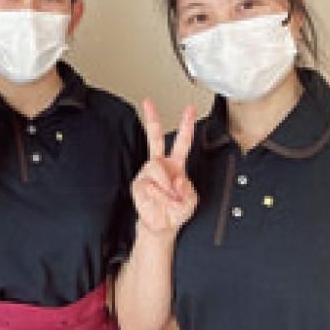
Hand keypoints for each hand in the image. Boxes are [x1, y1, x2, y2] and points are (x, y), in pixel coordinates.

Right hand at [131, 99, 197, 235]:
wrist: (162, 227)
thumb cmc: (176, 212)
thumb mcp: (191, 200)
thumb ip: (187, 187)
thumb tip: (176, 179)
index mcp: (176, 165)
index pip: (182, 142)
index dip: (186, 125)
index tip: (189, 109)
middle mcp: (160, 165)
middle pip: (155, 137)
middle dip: (152, 119)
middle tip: (148, 102)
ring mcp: (147, 173)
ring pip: (157, 167)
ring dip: (167, 186)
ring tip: (170, 198)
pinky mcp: (138, 183)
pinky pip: (150, 184)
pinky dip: (160, 195)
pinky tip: (160, 201)